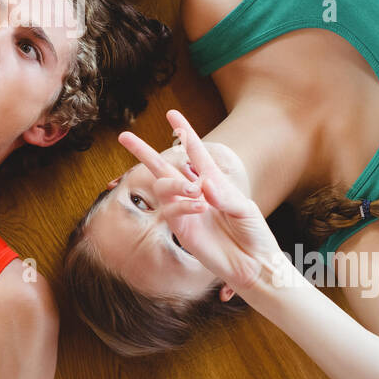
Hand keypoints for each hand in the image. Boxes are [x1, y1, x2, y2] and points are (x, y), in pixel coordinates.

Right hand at [119, 110, 285, 294]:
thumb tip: (202, 183)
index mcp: (214, 181)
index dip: (184, 131)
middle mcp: (196, 193)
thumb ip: (225, 195)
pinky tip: (199, 206)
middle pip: (163, 166)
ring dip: (176, 182)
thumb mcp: (245, 209)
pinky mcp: (182, 229)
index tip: (171, 113)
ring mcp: (186, 210)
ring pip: (164, 185)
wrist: (252, 265)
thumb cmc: (254, 233)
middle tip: (124, 136)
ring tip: (196, 191)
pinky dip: (182, 203)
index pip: (194, 151)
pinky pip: (170, 209)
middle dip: (143, 151)